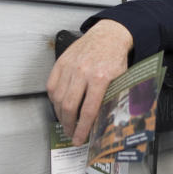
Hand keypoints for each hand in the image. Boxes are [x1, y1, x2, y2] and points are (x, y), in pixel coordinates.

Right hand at [46, 19, 132, 143]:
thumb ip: (112, 98)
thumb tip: (106, 121)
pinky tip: (59, 106)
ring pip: (58, 98)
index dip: (82, 129)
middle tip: (71, 134)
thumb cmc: (115, 57)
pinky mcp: (61, 62)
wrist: (108, 35)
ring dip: (60, 115)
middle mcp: (83, 72)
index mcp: (100, 78)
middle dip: (69, 125)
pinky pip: (51, 86)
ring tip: (65, 122)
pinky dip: (53, 99)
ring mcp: (70, 66)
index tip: (79, 139)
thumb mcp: (121, 79)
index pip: (88, 110)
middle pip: (70, 107)